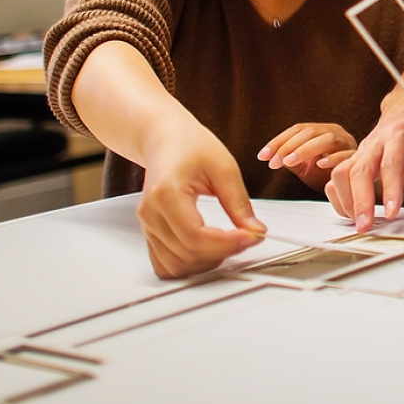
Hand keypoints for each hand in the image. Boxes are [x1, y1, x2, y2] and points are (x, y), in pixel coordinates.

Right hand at [138, 125, 265, 278]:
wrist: (166, 139)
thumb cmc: (189, 144)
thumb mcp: (223, 167)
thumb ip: (239, 203)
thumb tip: (255, 230)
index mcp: (166, 193)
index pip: (195, 236)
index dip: (227, 243)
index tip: (252, 237)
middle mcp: (151, 213)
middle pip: (188, 253)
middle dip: (224, 252)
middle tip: (248, 237)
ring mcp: (147, 225)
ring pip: (177, 264)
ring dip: (208, 261)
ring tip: (230, 243)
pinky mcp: (150, 232)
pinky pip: (166, 263)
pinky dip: (190, 264)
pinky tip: (209, 251)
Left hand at [257, 122, 355, 193]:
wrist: (351, 188)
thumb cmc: (327, 175)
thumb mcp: (304, 167)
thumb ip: (289, 159)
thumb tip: (268, 156)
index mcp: (321, 131)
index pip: (297, 129)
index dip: (278, 141)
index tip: (263, 155)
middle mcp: (335, 133)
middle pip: (310, 132)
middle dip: (289, 146)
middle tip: (274, 161)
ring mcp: (347, 143)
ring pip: (327, 139)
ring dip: (305, 150)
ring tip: (290, 162)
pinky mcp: (357, 157)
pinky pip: (346, 154)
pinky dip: (332, 158)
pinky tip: (319, 164)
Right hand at [327, 95, 403, 231]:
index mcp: (400, 136)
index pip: (392, 163)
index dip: (391, 189)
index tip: (391, 213)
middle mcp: (376, 141)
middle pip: (360, 170)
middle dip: (360, 201)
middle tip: (365, 226)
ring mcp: (361, 149)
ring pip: (342, 173)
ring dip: (346, 199)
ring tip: (359, 222)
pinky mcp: (353, 157)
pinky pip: (336, 176)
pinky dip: (338, 195)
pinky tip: (349, 211)